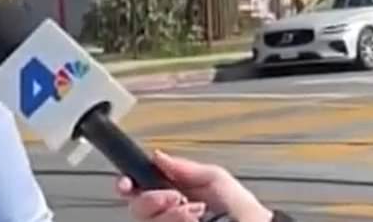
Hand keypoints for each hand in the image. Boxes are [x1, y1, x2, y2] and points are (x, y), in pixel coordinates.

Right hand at [117, 150, 271, 221]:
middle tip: (176, 198)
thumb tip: (158, 157)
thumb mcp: (217, 180)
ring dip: (169, 216)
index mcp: (172, 194)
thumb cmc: (245, 212)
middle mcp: (167, 214)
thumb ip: (186, 168)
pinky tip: (193, 220)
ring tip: (195, 213)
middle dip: (152, 200)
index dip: (127, 184)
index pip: (136, 188)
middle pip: (136, 208)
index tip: (127, 184)